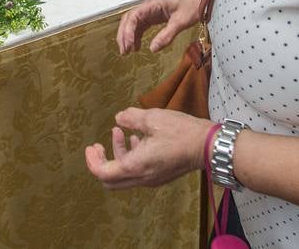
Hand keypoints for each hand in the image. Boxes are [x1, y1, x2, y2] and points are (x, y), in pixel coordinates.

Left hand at [84, 107, 213, 189]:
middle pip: (111, 180)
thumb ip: (131, 118)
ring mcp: (152, 179)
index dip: (92, 161)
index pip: (103, 173)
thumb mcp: (152, 118)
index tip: (91, 147)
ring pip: (125, 175)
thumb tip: (119, 118)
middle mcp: (142, 178)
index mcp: (136, 166)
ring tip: (119, 132)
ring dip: (118, 155)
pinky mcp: (161, 175)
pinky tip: (138, 139)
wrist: (207, 146)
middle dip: (101, 162)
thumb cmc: (181, 132)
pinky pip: (138, 172)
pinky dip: (131, 157)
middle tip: (98, 146)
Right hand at [117, 0, 202, 54]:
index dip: (128, 31)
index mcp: (153, 4)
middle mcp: (149, 6)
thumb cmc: (193, 6)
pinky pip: (142, 26)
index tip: (129, 45)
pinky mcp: (155, 16)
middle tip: (124, 51)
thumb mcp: (181, 22)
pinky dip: (137, 36)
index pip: (134, 16)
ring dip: (128, 36)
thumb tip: (152, 49)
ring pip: (133, 23)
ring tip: (127, 52)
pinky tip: (137, 47)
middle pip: (129, 19)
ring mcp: (151, 11)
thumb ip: (166, 35)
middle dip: (124, 35)